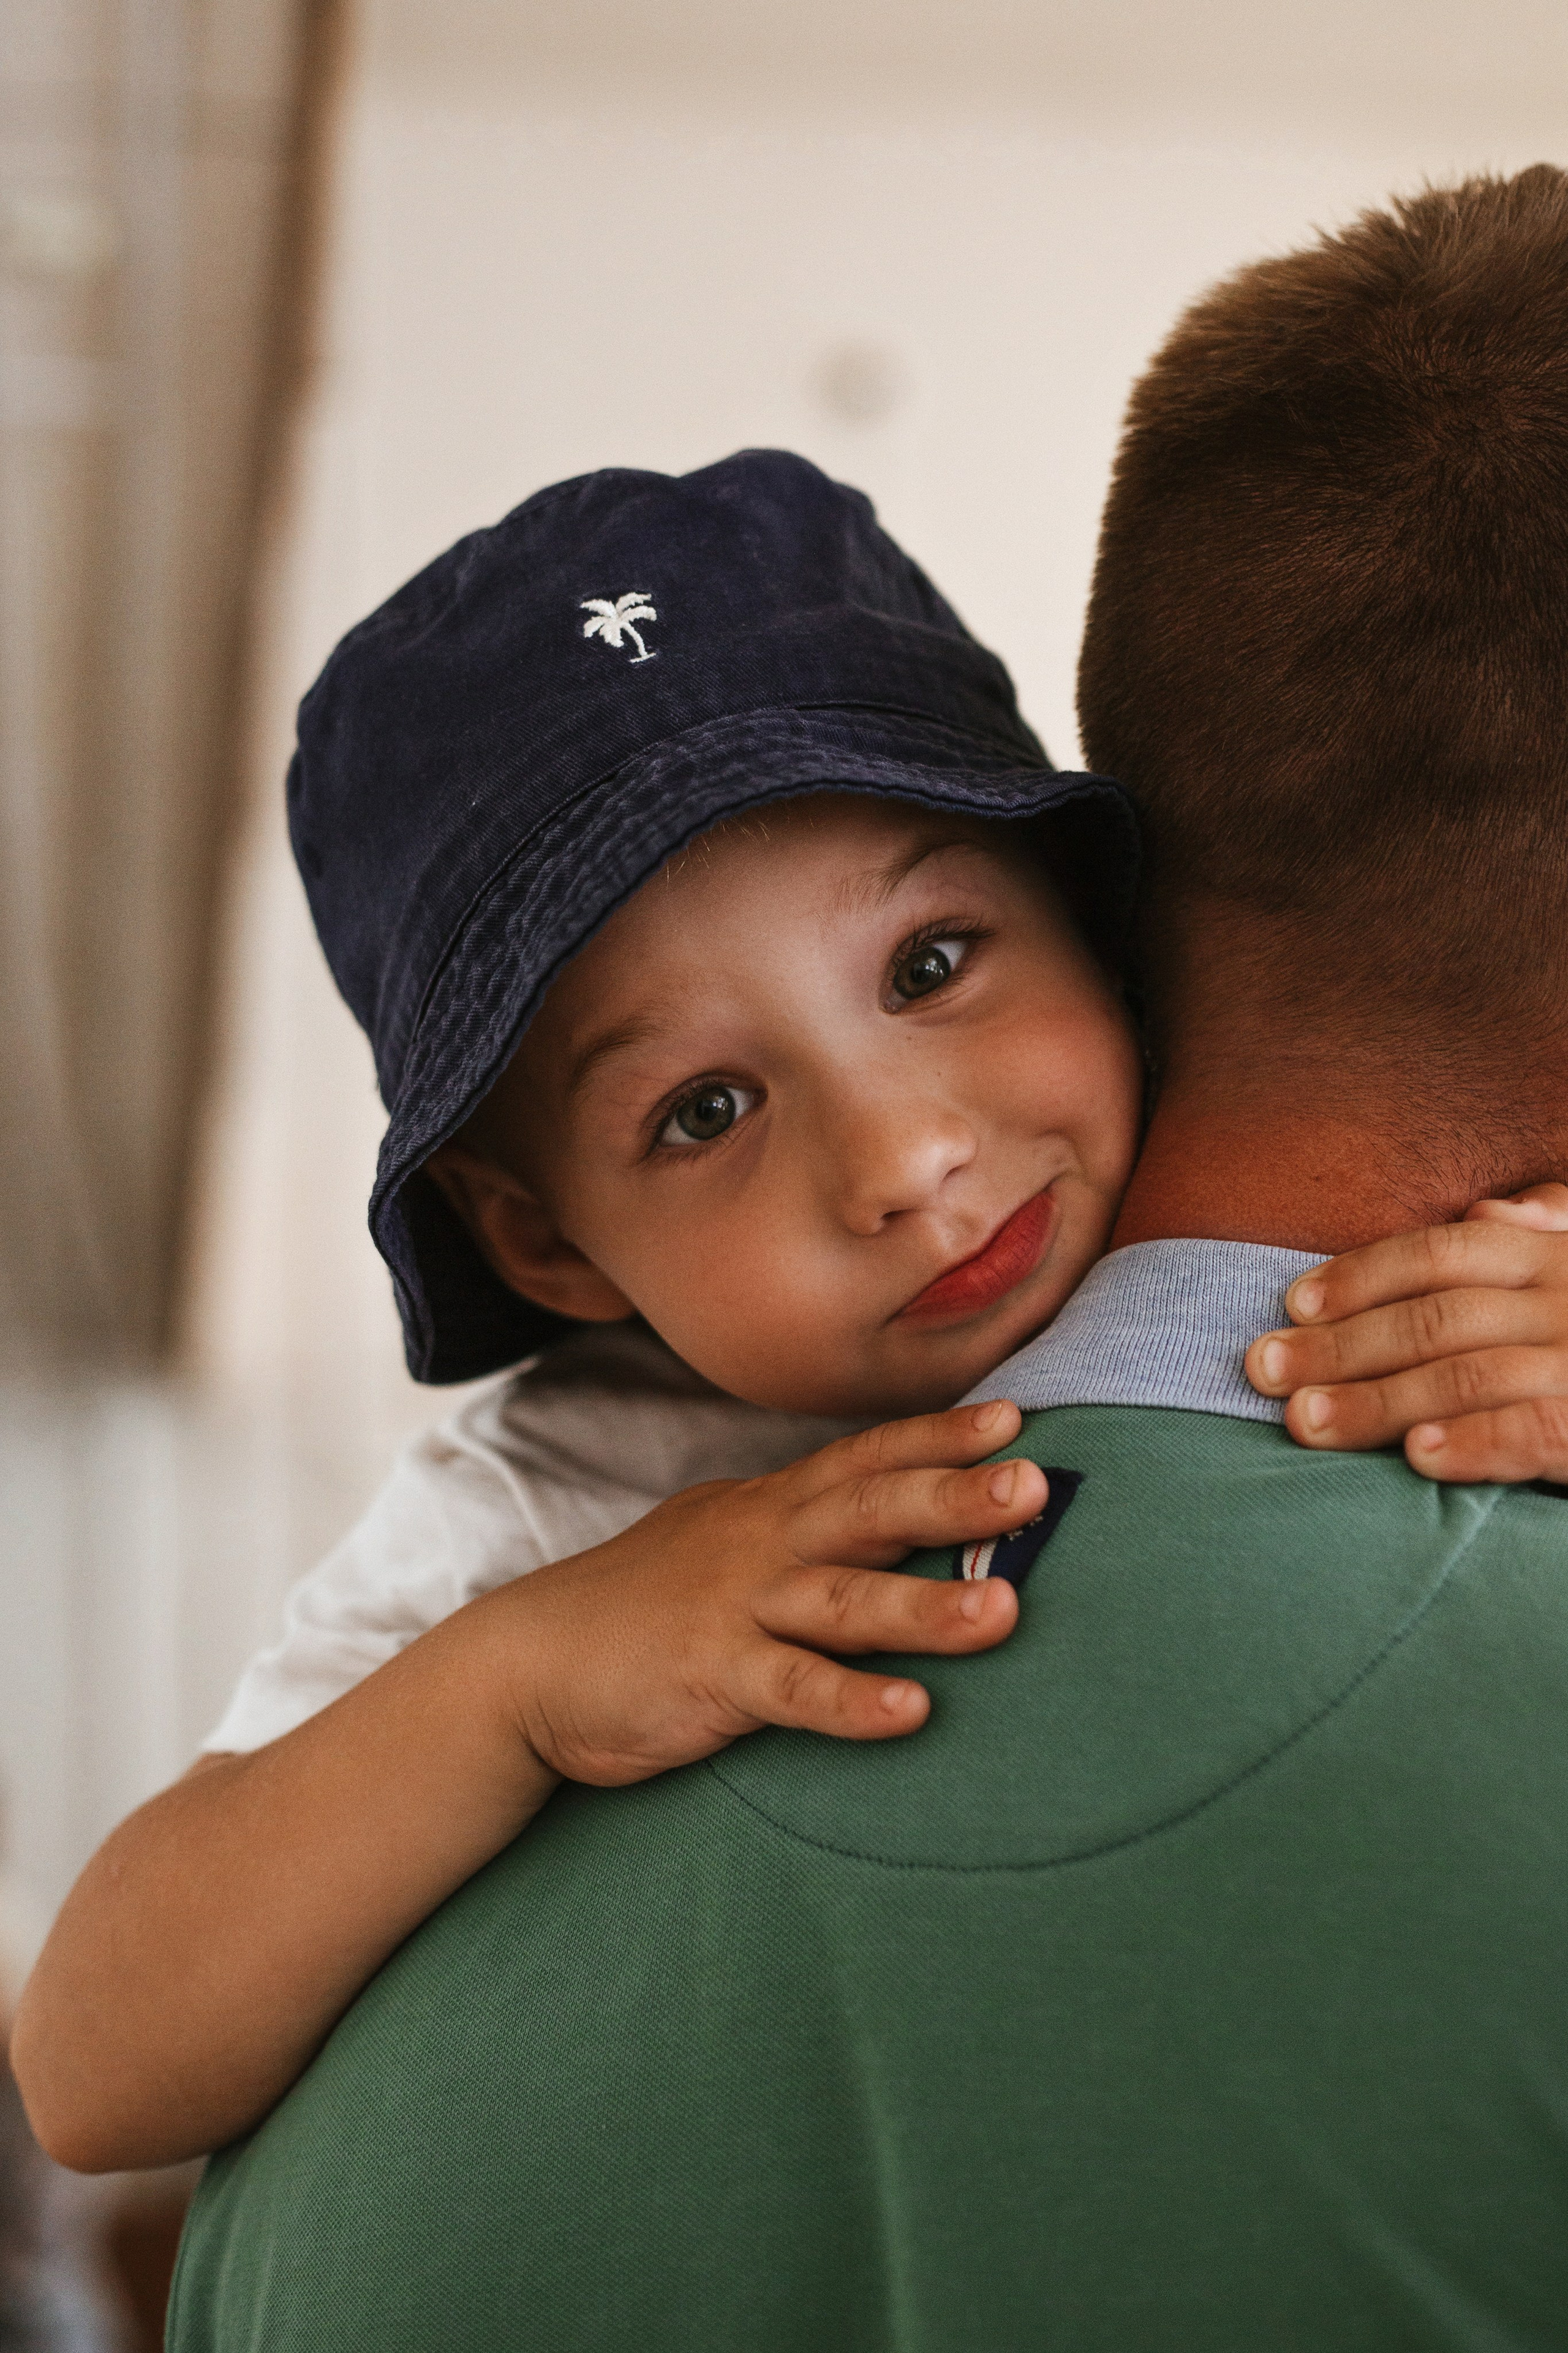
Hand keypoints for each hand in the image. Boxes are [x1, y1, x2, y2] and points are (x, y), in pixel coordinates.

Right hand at [486, 1401, 1038, 1784]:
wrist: (527, 1663)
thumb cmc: (641, 1605)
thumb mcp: (722, 1544)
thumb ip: (800, 1531)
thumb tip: (887, 1518)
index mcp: (769, 1509)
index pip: (864, 1458)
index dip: (938, 1438)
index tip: (1014, 1418)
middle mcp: (760, 1544)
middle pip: (868, 1508)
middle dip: (953, 1493)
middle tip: (1035, 1482)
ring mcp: (735, 1608)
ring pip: (844, 1600)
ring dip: (925, 1604)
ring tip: (1003, 1609)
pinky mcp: (709, 1676)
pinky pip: (792, 1690)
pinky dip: (852, 1700)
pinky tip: (911, 1712)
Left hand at [1245, 1183, 1567, 1481]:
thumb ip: (1543, 1235)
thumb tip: (1483, 1211)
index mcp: (1553, 1260)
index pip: (1443, 1254)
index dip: (1362, 1275)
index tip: (1292, 1304)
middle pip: (1436, 1319)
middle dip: (1340, 1345)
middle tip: (1263, 1369)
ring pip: (1468, 1377)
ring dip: (1378, 1401)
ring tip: (1304, 1420)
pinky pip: (1536, 1433)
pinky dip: (1474, 1442)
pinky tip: (1416, 1456)